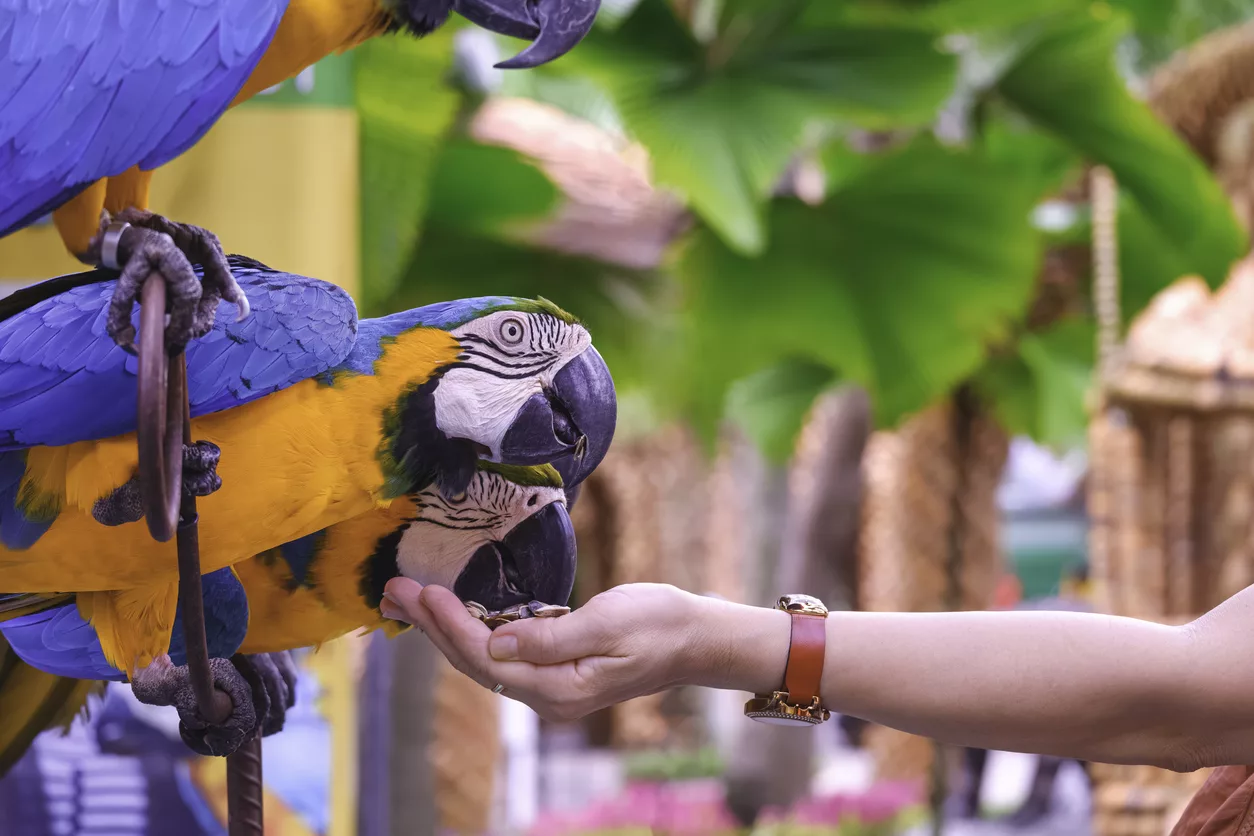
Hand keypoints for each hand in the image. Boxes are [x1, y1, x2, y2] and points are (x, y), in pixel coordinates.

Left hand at [379, 580, 789, 721]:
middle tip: (392, 591)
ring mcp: (551, 688)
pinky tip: (453, 614)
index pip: (487, 658)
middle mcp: (549, 697)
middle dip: (433, 627)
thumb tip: (498, 642)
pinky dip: (472, 631)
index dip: (452, 625)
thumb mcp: (610, 620)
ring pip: (483, 660)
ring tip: (409, 599)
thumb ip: (551, 635)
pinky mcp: (555, 672)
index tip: (423, 591)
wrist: (697, 638)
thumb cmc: (661, 622)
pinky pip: (502, 655)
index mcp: (560, 688)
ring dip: (446, 629)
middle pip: (474, 664)